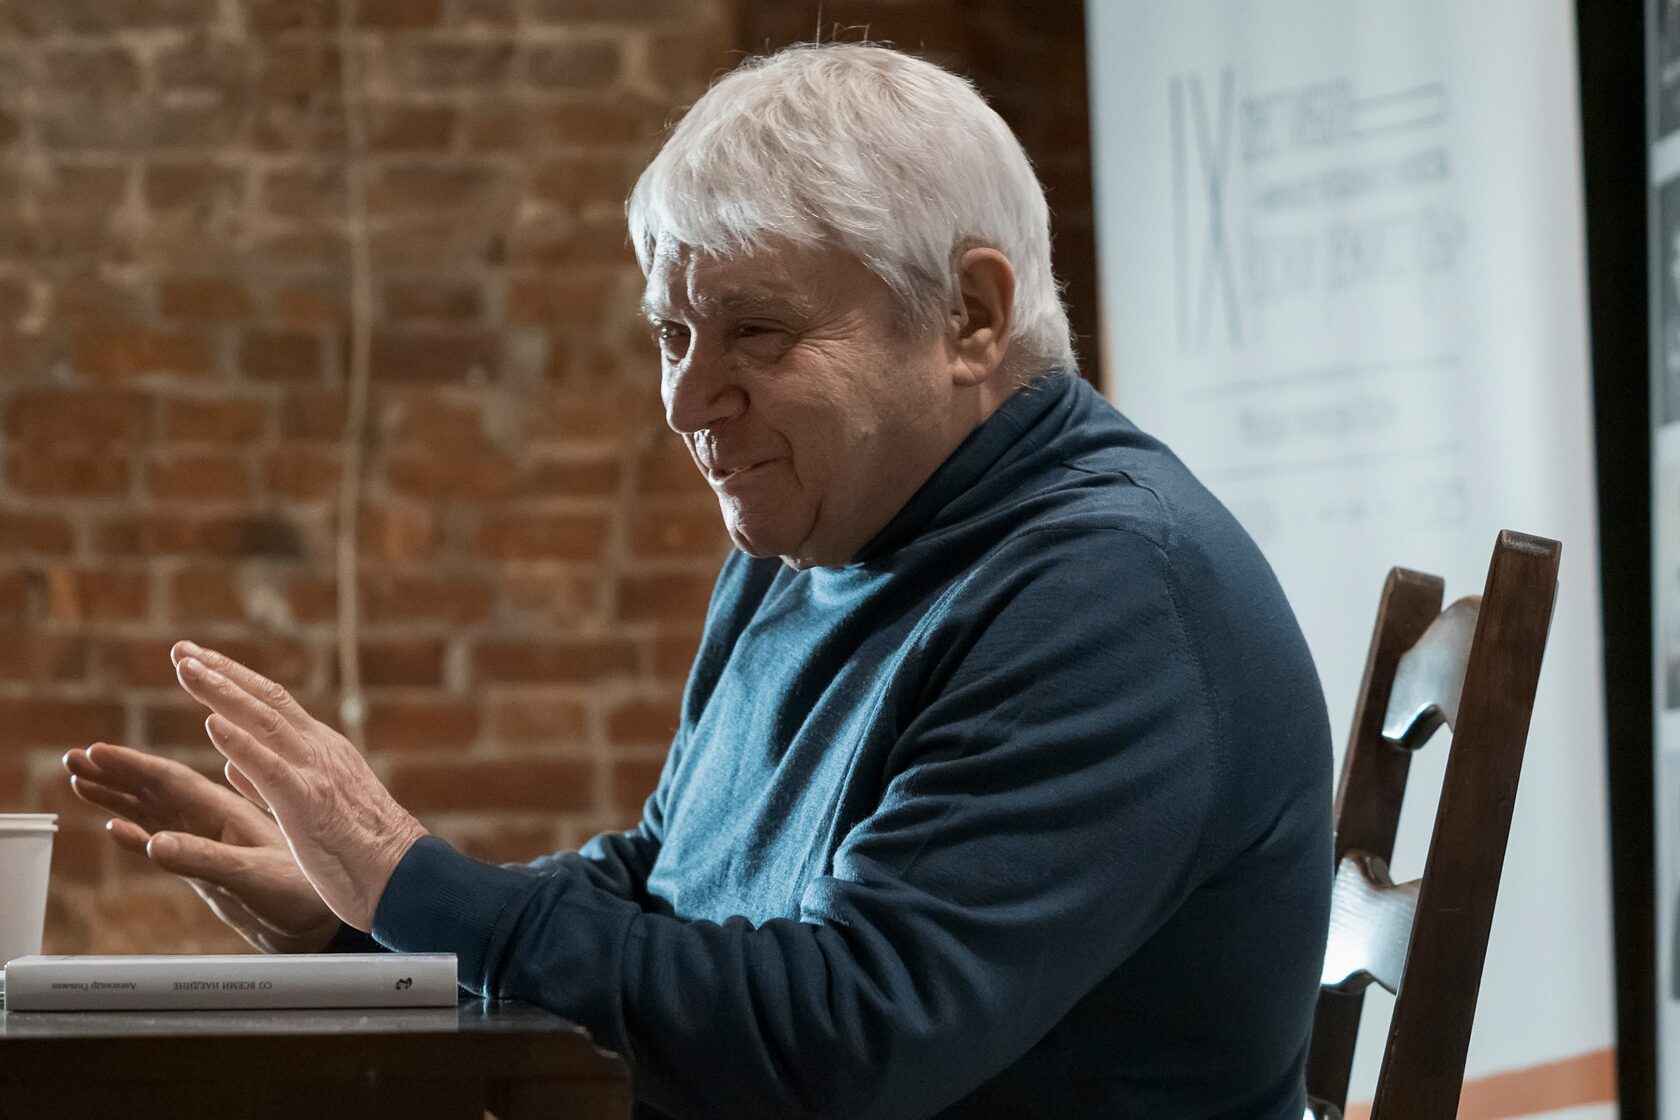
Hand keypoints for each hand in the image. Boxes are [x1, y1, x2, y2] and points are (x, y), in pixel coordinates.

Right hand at [62, 742, 342, 953]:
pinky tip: (115, 828)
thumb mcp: (250, 876)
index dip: (132, 766)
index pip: (172, 780)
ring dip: (119, 796)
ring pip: (157, 812)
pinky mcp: (210, 867)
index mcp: (227, 812)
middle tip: (74, 757)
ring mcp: (211, 843)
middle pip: (157, 789)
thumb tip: (152, 844)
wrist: (323, 922)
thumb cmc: (302, 893)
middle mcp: (216, 822)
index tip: (97, 751)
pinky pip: (167, 844)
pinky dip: (138, 834)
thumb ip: (202, 859)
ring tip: (82, 781)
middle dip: (115, 773)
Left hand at [169, 640, 427, 931]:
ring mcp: (316, 774)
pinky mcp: (309, 804)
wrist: (406, 877)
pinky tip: (212, 722)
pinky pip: (270, 768)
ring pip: (264, 722)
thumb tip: (232, 765)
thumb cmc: (362, 852)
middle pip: (266, 700)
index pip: (273, 705)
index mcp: (322, 752)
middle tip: (181, 649)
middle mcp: (319, 752)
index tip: (199, 660)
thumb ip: (272, 782)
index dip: (234, 680)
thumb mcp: (314, 806)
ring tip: (187, 668)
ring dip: (223, 692)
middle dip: (221, 672)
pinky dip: (240, 742)